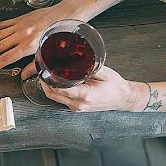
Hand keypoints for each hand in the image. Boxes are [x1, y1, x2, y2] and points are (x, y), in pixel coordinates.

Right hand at [0, 6, 65, 71]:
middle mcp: (21, 36)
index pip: (6, 58)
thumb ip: (34, 66)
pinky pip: (2, 24)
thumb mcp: (48, 53)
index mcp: (28, 46)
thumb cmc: (59, 35)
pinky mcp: (19, 19)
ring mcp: (19, 26)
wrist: (65, 15)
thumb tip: (22, 76)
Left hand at [21, 63, 149, 111]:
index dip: (48, 78)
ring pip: (54, 98)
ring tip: (45, 72)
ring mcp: (76, 108)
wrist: (124, 98)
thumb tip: (75, 58)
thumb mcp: (104, 72)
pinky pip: (60, 99)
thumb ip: (89, 67)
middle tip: (41, 68)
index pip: (60, 88)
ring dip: (47, 86)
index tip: (44, 68)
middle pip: (52, 94)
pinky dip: (55, 90)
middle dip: (43, 81)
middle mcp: (78, 104)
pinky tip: (54, 81)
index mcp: (85, 95)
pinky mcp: (76, 108)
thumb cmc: (116, 86)